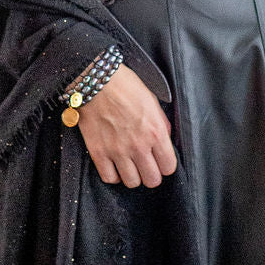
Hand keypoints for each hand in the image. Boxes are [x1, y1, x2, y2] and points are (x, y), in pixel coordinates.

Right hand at [74, 63, 178, 187]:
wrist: (96, 82)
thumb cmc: (125, 86)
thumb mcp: (152, 100)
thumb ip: (161, 123)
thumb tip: (165, 138)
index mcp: (155, 132)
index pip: (169, 167)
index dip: (166, 165)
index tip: (160, 160)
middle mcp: (139, 146)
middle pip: (152, 180)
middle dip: (151, 174)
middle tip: (146, 165)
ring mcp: (118, 151)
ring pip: (132, 182)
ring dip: (133, 176)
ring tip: (130, 166)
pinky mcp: (99, 152)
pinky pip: (109, 178)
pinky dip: (113, 175)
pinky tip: (115, 166)